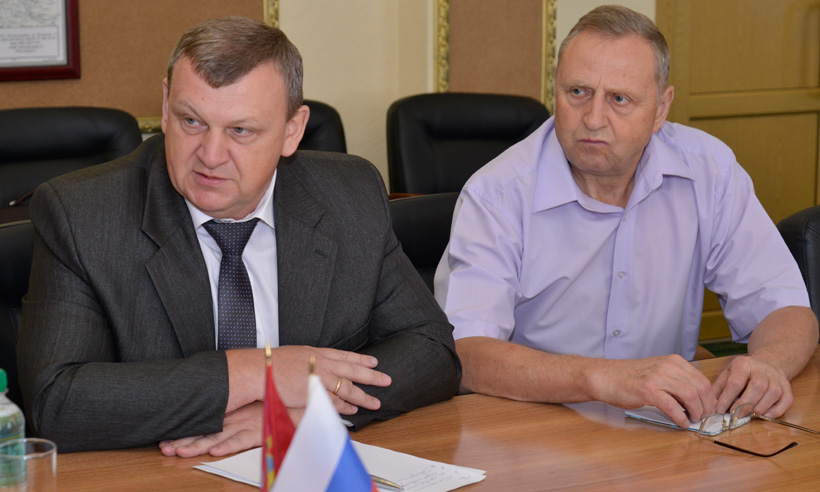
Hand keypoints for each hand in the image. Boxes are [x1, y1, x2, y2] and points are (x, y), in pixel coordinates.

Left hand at [159, 402, 262, 457]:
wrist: (293, 403)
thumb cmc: (269, 403)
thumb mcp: (246, 404)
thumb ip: (230, 410)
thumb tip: (209, 420)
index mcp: (228, 411)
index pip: (200, 422)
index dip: (182, 431)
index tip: (164, 438)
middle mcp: (232, 418)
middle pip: (203, 431)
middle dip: (182, 441)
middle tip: (164, 448)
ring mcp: (244, 425)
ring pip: (216, 437)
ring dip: (197, 445)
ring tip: (180, 452)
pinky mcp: (257, 432)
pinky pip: (240, 441)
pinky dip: (228, 447)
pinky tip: (215, 452)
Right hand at [225, 345, 391, 414]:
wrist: (259, 370)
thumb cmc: (270, 364)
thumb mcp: (294, 355)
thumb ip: (307, 361)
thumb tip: (311, 366)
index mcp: (317, 352)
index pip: (345, 356)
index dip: (360, 359)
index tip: (373, 361)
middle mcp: (323, 363)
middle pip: (353, 370)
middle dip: (372, 375)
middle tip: (386, 379)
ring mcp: (321, 378)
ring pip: (348, 388)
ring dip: (363, 396)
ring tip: (375, 402)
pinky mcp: (316, 393)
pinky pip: (335, 401)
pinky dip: (346, 407)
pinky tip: (354, 410)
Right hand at [589, 354, 715, 428]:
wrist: (605, 377)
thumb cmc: (629, 377)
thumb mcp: (657, 371)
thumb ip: (676, 380)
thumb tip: (696, 400)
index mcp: (673, 361)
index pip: (702, 379)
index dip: (709, 398)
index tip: (708, 409)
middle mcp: (668, 366)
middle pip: (701, 387)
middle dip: (706, 406)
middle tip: (703, 417)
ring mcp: (657, 377)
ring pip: (691, 396)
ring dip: (696, 412)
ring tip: (692, 420)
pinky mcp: (648, 390)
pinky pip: (673, 406)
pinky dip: (680, 417)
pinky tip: (680, 422)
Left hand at [710, 355, 791, 417]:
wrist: (767, 362)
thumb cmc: (743, 372)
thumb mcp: (728, 373)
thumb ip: (719, 388)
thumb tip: (712, 405)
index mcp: (744, 364)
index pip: (736, 382)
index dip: (727, 398)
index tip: (720, 410)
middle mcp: (762, 369)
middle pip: (757, 387)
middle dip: (745, 404)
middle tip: (736, 415)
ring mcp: (776, 377)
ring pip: (773, 393)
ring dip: (761, 407)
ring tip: (749, 415)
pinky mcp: (787, 385)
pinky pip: (786, 399)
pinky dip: (777, 410)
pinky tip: (765, 415)